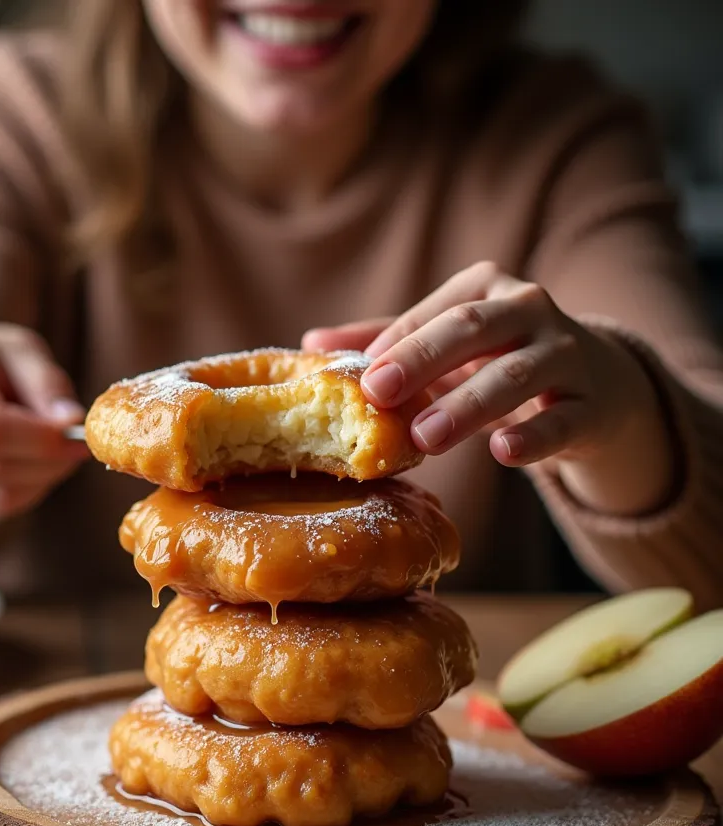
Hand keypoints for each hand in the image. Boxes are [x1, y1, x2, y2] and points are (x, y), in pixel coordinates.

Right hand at [0, 322, 87, 518]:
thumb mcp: (25, 353)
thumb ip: (47, 384)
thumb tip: (70, 422)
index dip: (40, 440)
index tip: (76, 434)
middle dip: (49, 460)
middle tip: (76, 443)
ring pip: (1, 493)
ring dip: (43, 476)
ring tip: (52, 447)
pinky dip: (29, 490)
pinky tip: (32, 463)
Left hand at [303, 261, 663, 469]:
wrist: (599, 387)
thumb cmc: (502, 360)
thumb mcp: (446, 349)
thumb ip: (386, 343)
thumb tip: (310, 345)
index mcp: (485, 289)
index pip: (432, 315)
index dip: (395, 347)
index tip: (360, 381)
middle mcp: (528, 309)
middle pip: (471, 329)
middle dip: (421, 359)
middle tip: (378, 394)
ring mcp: (567, 354)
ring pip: (515, 374)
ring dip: (466, 405)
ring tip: (423, 437)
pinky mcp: (592, 405)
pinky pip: (562, 420)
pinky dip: (533, 435)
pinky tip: (503, 451)